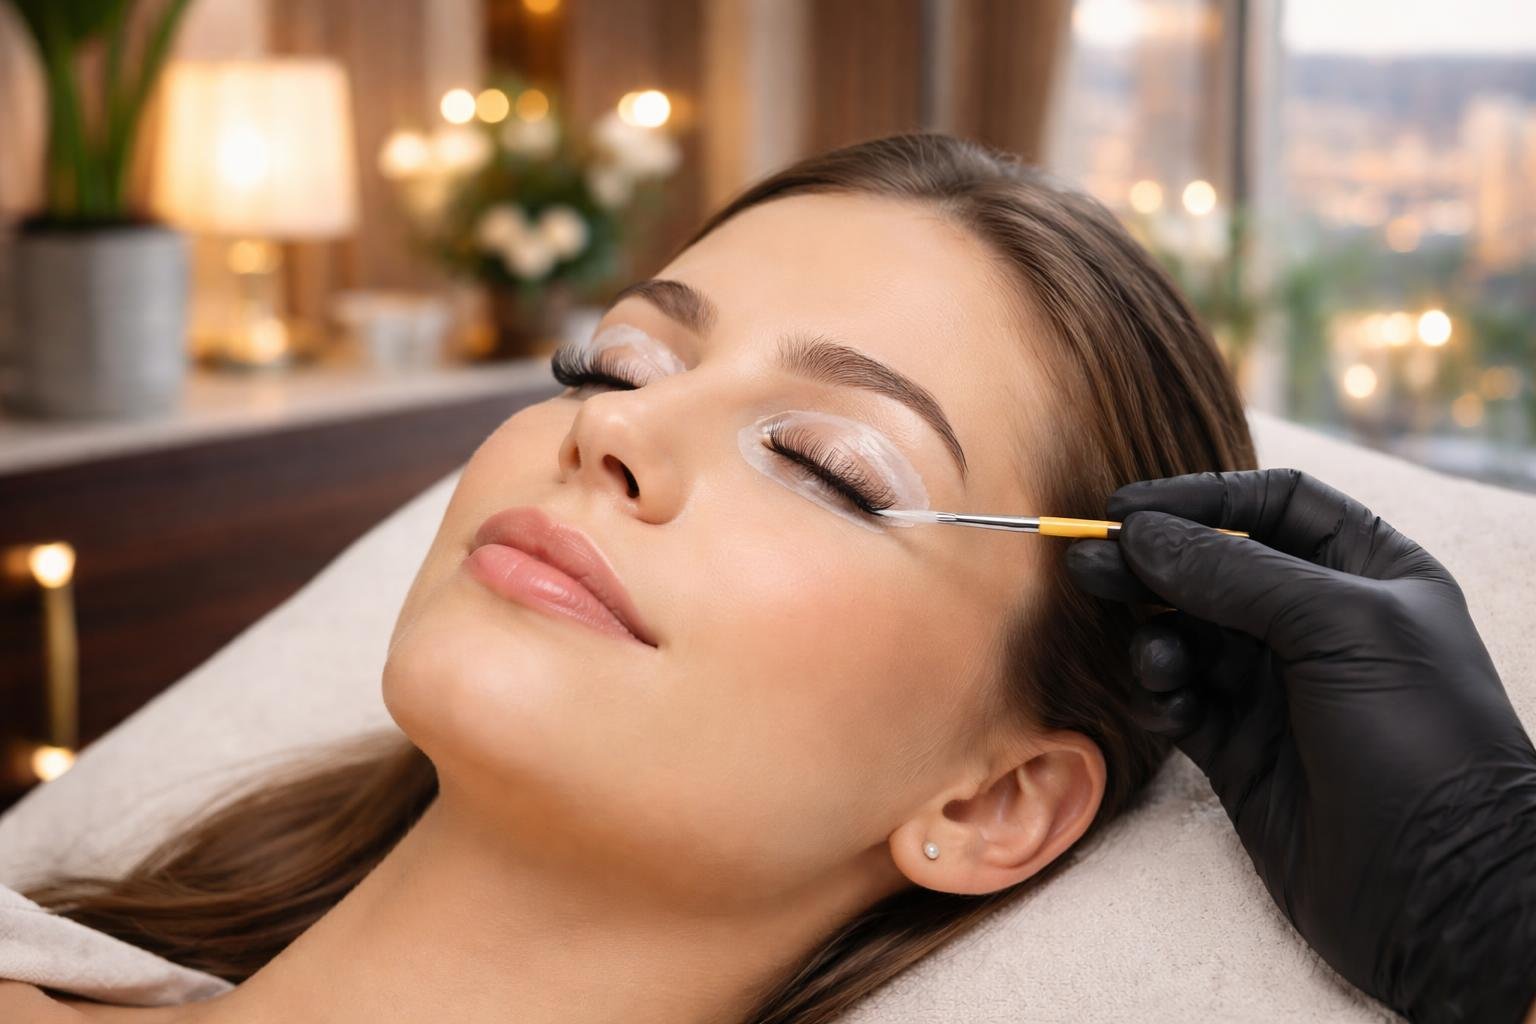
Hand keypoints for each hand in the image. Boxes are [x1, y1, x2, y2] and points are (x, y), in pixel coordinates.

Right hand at [1064, 468, 1535, 1023]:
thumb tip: (1138, 532)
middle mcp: (1318, 621)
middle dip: (1151, 564)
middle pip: (1211, 567)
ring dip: (1154, 636)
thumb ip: (1234, 573)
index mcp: (1366, 572)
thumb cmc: (1420, 739)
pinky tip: (1170, 705)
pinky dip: (1163, 695)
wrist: (1439, 891)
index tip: (1128, 508)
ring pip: (1186, 634)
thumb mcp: (1340, 628)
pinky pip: (1179, 700)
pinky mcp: (1238, 750)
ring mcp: (1276, 687)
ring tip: (1150, 657)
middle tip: (1087, 563)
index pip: (1272, 504)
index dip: (1200, 497)